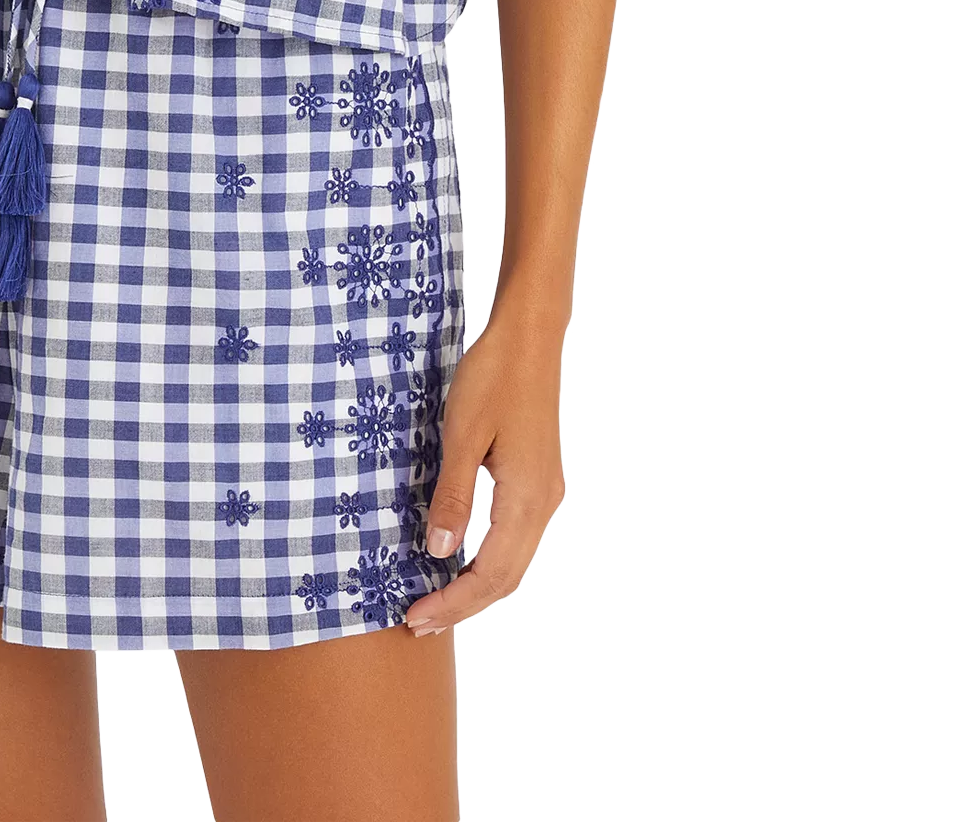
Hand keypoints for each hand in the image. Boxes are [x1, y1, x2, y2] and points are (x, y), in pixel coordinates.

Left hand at [403, 310, 566, 634]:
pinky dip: (488, 560)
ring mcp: (545, 492)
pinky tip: (460, 557)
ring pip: (514, 560)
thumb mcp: (462, 435)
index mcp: (527, 499)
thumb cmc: (493, 378)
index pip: (492, 574)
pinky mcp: (539, 479)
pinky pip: (516, 538)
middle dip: (463, 604)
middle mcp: (544, 503)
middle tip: (418, 623)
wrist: (530, 338)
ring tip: (435, 601)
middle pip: (508, 578)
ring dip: (476, 587)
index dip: (454, 602)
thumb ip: (453, 496)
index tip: (416, 617)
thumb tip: (438, 552)